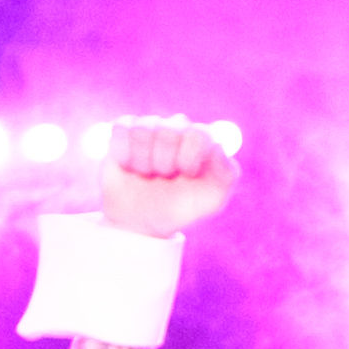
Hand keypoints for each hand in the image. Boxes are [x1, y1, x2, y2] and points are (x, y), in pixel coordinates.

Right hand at [83, 116, 242, 238]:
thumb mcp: (210, 200)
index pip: (198, 133)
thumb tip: (218, 147)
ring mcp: (150, 127)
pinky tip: (130, 166)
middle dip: (164, 163)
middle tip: (164, 177)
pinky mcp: (124, 129)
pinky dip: (123, 153)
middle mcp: (177, 128)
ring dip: (142, 161)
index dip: (189, 158)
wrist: (141, 221)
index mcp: (202, 141)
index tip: (186, 175)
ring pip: (143, 130)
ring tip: (147, 174)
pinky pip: (121, 129)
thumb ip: (226, 175)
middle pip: (169, 131)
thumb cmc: (179, 207)